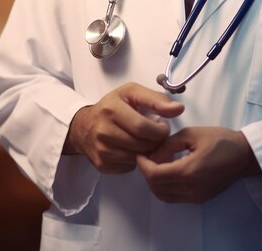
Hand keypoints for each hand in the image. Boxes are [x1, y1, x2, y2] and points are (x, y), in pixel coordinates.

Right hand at [64, 82, 184, 173]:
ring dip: (147, 151)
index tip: (163, 127)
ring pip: (137, 158)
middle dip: (156, 141)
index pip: (142, 127)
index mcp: (111, 110)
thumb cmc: (111, 107)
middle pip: (142, 144)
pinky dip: (136, 160)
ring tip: (145, 140)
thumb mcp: (131, 93)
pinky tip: (133, 149)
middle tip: (156, 135)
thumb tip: (178, 109)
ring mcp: (101, 150)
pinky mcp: (102, 164)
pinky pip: (129, 167)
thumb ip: (156, 99)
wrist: (83, 126)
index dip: (159, 130)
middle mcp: (103, 131)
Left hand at [137, 127, 259, 203]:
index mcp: (189, 172)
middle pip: (156, 187)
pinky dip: (165, 188)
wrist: (245, 155)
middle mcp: (191, 189)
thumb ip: (168, 145)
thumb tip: (152, 155)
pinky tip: (168, 173)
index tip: (140, 153)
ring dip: (154, 182)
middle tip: (147, 158)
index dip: (142, 165)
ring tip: (156, 165)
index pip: (154, 175)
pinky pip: (174, 198)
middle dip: (146, 172)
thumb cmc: (221, 140)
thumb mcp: (191, 134)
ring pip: (163, 196)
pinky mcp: (199, 199)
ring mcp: (196, 196)